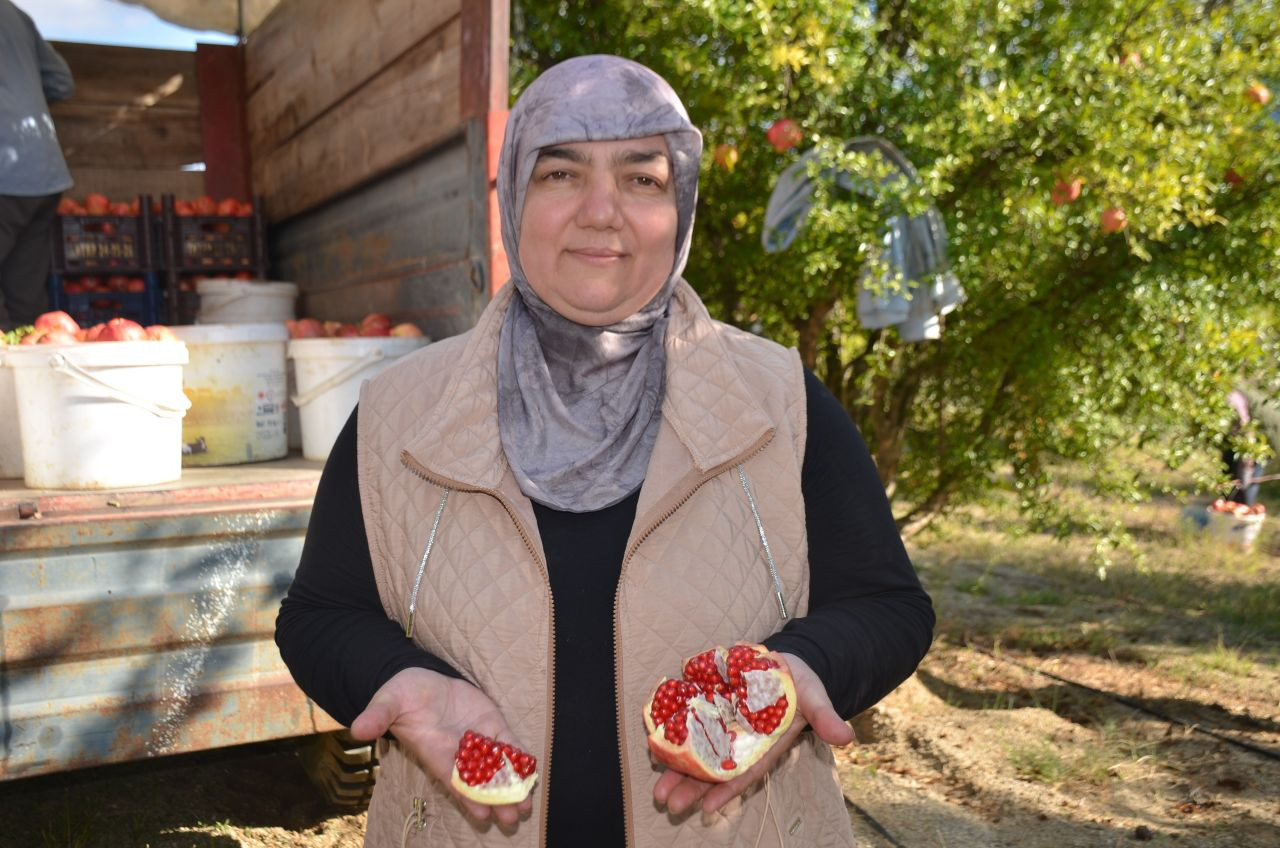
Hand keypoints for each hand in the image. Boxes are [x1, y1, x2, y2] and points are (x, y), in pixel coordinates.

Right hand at [350, 667, 533, 827]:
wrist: (420, 681)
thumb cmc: (401, 695)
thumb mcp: (387, 701)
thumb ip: (377, 716)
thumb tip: (356, 729)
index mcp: (435, 752)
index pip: (454, 780)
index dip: (469, 798)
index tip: (483, 815)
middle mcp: (458, 752)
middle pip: (479, 782)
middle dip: (496, 799)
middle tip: (513, 818)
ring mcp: (477, 739)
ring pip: (497, 767)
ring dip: (511, 785)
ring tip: (525, 805)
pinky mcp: (491, 723)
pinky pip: (507, 742)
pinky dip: (518, 755)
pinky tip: (531, 770)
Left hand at [652, 652, 853, 815]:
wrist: (785, 662)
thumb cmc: (802, 685)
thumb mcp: (815, 698)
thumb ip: (826, 716)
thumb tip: (846, 736)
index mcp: (764, 745)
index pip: (744, 772)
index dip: (727, 789)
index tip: (708, 807)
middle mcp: (740, 740)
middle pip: (713, 768)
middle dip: (692, 786)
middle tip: (668, 802)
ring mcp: (722, 724)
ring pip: (697, 751)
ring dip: (677, 769)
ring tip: (658, 789)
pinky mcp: (710, 705)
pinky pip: (689, 723)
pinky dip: (674, 735)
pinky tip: (655, 749)